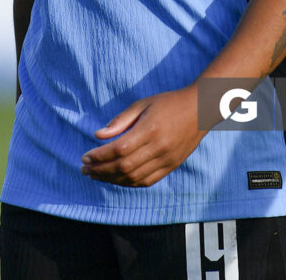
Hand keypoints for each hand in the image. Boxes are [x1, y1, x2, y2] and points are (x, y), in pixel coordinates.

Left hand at [81, 85, 206, 186]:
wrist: (200, 109)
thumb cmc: (169, 102)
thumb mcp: (143, 104)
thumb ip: (121, 120)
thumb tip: (98, 135)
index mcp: (150, 129)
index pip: (118, 149)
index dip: (99, 156)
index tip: (85, 157)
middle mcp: (158, 148)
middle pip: (123, 166)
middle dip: (100, 170)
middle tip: (85, 169)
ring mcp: (166, 159)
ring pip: (133, 178)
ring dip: (111, 179)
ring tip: (96, 175)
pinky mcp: (171, 166)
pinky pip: (146, 181)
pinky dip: (129, 183)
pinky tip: (116, 179)